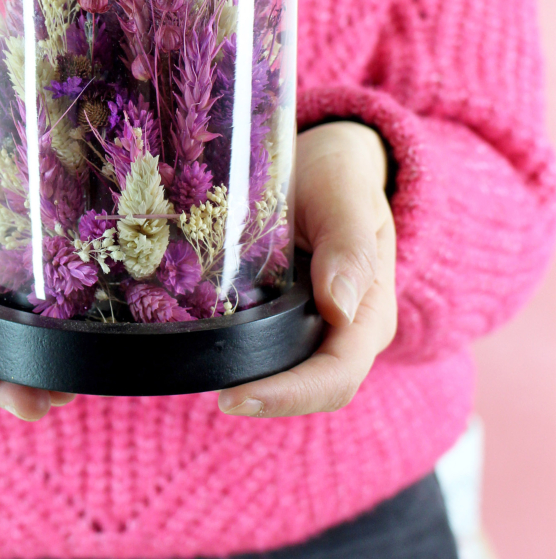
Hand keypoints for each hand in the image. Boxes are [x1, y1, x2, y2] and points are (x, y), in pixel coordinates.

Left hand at [218, 121, 396, 416]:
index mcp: (368, 314)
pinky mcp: (284, 315)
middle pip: (305, 388)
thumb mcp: (345, 195)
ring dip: (242, 376)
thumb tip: (338, 307)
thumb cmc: (341, 174)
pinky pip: (259, 345)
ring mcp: (312, 326)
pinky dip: (231, 349)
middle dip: (260, 396)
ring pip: (279, 371)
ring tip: (191, 364)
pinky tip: (193, 337)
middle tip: (202, 387)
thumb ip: (349, 244)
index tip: (233, 398)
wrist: (329, 160)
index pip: (334, 378)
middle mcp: (342, 332)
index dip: (288, 395)